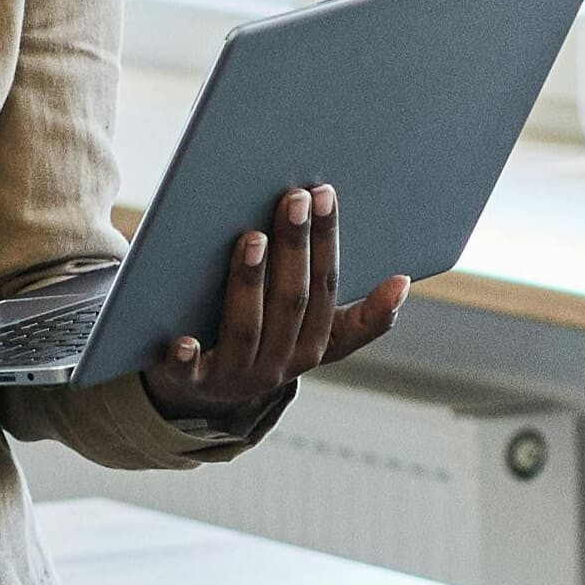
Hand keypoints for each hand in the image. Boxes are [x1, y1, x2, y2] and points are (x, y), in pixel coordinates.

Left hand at [137, 183, 406, 420]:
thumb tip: (402, 282)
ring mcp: (234, 376)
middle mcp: (279, 365)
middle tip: (292, 198)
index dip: (327, 242)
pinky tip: (182, 338)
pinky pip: (189, 372)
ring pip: (248, 328)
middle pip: (290, 301)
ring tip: (251, 239)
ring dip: (251, 284)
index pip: (324, 288)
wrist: (202, 390)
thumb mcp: (311, 333)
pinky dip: (186, 357)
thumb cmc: (264, 339)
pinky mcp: (190, 383)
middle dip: (294, 247)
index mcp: (312, 346)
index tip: (325, 194)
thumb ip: (356, 317)